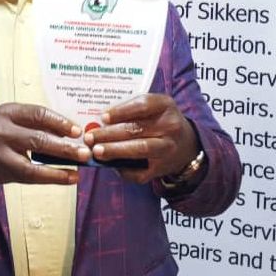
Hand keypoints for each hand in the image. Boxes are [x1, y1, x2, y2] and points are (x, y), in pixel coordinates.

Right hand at [0, 103, 90, 186]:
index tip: (77, 129)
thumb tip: (67, 131)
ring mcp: (1, 152)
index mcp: (7, 112)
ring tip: (80, 165)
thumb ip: (31, 122)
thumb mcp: (7, 119)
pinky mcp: (2, 171)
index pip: (38, 114)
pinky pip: (31, 176)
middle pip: (39, 137)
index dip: (60, 122)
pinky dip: (53, 177)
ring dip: (61, 163)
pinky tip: (69, 177)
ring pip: (35, 160)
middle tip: (85, 149)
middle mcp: (2, 130)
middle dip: (65, 145)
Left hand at [83, 94, 199, 184]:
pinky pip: (140, 171)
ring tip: (96, 151)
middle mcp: (170, 126)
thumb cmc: (160, 122)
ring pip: (139, 149)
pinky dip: (123, 169)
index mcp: (165, 105)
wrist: (186, 145)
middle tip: (90, 137)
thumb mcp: (153, 108)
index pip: (143, 105)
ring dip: (115, 150)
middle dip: (109, 134)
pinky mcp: (162, 168)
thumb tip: (98, 120)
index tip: (103, 117)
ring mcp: (167, 148)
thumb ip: (130, 110)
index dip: (121, 111)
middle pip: (136, 129)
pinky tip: (110, 165)